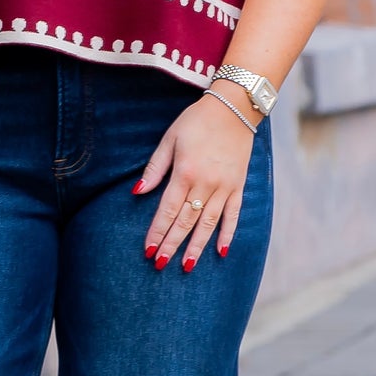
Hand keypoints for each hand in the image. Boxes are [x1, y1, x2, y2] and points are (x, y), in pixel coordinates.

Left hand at [132, 94, 259, 270]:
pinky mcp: (238, 186)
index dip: (157, 232)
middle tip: (160, 265)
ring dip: (197, 246)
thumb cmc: (197, 121)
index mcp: (185, 173)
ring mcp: (224, 187)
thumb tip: (137, 192)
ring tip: (187, 266)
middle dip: (172, 245)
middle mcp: (205, 185)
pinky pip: (233, 215)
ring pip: (209, 224)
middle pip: (186, 222)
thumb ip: (155, 168)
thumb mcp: (170, 139)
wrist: (234, 108)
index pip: (167, 210)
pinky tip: (221, 251)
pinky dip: (228, 234)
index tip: (148, 250)